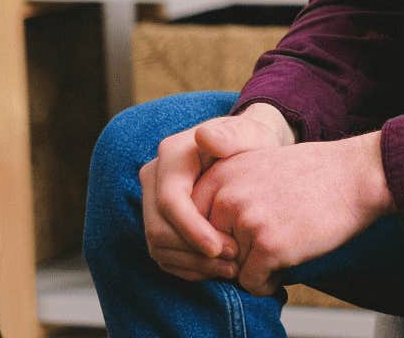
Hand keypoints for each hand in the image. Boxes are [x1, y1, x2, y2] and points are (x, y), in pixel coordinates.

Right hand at [139, 106, 293, 282]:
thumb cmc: (251, 141)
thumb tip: (204, 138)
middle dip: (194, 252)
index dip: (191, 230)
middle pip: (158, 228)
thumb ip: (232, 135)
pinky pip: (163, 254)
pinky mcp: (159, 221)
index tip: (220, 249)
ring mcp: (152, 201)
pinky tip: (217, 269)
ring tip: (231, 268)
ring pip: (158, 246)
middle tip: (233, 262)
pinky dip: (189, 267)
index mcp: (171, 155)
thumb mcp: (250, 133)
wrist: (247, 149)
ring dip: (193, 264)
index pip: (169, 201)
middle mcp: (154, 178)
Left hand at [190, 131, 393, 296]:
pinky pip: (252, 283)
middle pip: (209, 251)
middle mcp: (226, 196)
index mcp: (219, 175)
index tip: (237, 241)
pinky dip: (269, 282)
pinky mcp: (268, 245)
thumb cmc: (312, 175)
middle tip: (266, 241)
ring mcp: (246, 220)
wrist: (357, 176)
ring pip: (231, 269)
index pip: (191, 226)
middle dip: (234, 256)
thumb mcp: (255, 168)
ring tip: (284, 244)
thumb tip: (197, 243)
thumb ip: (223, 195)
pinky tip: (289, 260)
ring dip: (254, 267)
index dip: (214, 240)